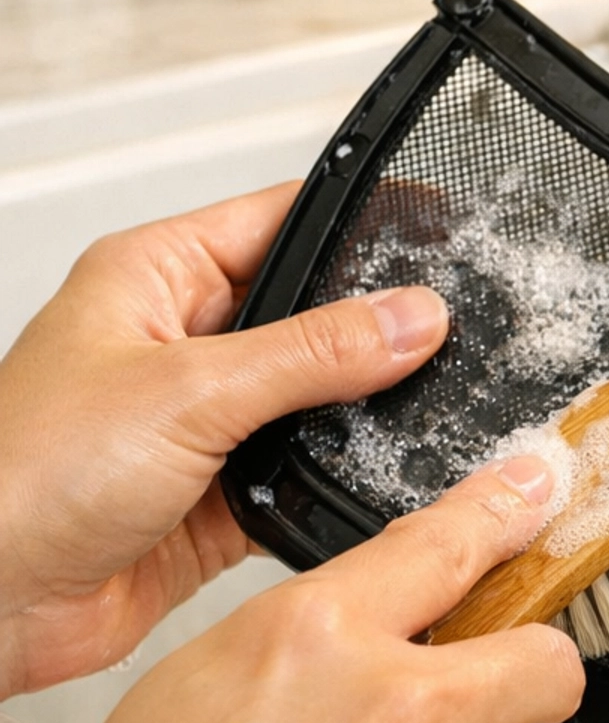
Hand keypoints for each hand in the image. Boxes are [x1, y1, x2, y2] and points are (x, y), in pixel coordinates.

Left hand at [0, 183, 449, 700]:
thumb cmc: (22, 475)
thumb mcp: (187, 391)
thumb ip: (312, 352)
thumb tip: (410, 317)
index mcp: (156, 279)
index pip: (281, 221)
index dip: (361, 224)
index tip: (442, 234)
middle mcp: (179, 345)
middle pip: (310, 315)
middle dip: (375, 331)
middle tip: (452, 337)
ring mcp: (200, 424)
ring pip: (315, 401)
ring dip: (360, 414)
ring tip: (427, 411)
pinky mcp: (216, 501)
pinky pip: (304, 478)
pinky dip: (339, 484)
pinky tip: (375, 484)